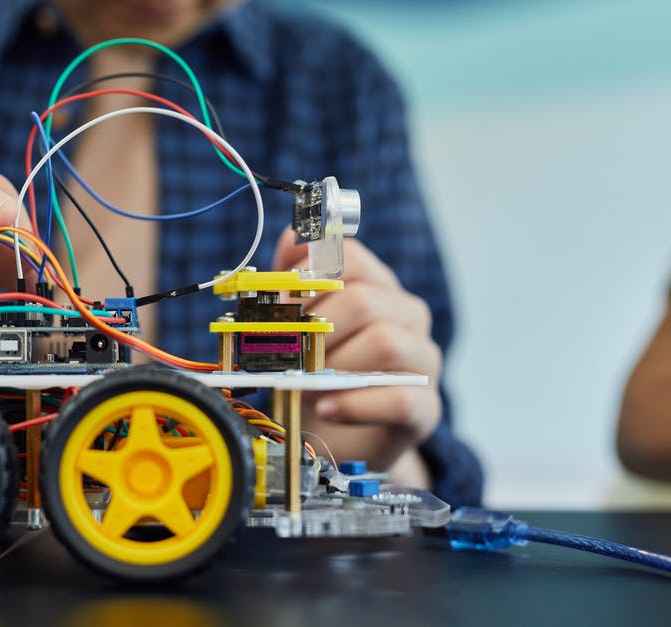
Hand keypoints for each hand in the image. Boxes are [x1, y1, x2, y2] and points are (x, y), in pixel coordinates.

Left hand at [272, 228, 441, 481]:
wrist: (338, 437)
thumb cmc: (316, 374)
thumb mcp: (297, 328)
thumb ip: (292, 281)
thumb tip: (291, 236)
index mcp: (378, 287)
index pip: (350, 258)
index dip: (307, 277)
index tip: (277, 305)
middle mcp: (408, 317)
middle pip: (364, 301)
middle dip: (313, 329)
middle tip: (282, 354)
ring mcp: (423, 362)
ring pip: (386, 342)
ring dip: (334, 366)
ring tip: (304, 386)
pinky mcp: (426, 408)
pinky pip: (400, 398)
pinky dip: (356, 404)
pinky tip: (327, 409)